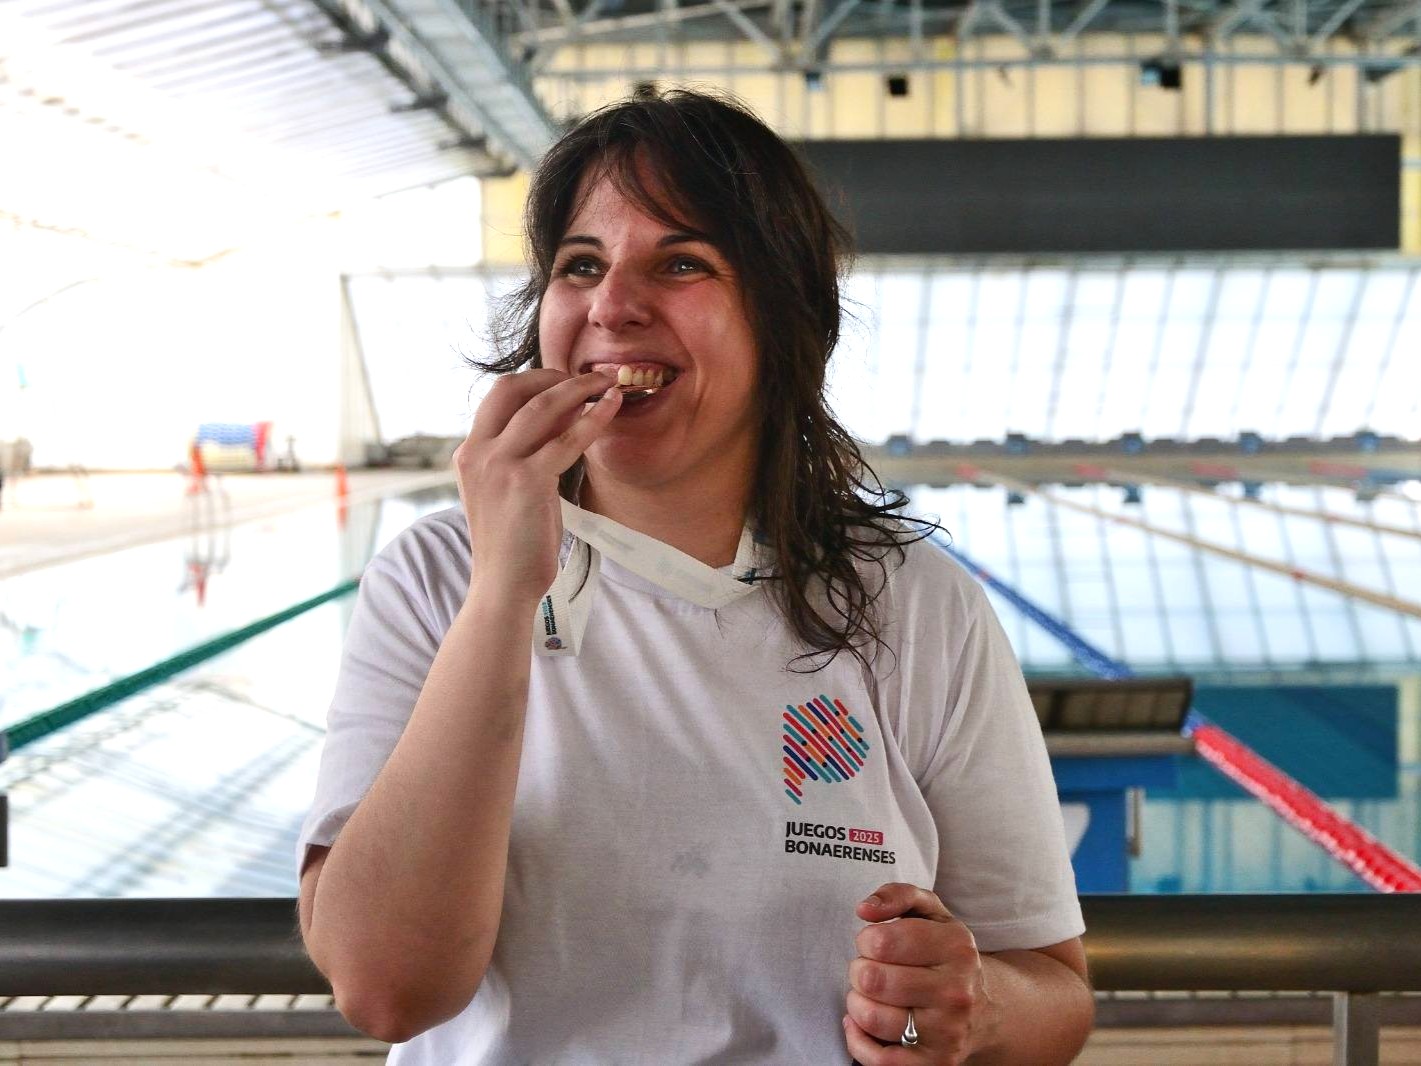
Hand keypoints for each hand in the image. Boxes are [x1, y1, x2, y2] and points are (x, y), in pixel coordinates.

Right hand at [452, 368, 620, 604]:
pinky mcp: (526, 481)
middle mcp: (477, 453)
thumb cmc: (513, 542)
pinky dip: (594, 419)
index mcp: (469, 453)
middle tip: (588, 376)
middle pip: (513, 389)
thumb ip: (525, 452)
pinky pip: (567, 440)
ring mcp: (499, 465)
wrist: (503, 584)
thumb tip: (562, 416)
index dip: (534, 381)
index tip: (564, 381)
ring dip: (579, 389)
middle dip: (553, 375)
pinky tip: (611, 407)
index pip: (498, 397)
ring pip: (543, 408)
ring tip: (607, 382)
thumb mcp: (508, 489)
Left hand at [844, 883, 996, 1065]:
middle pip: (871, 979)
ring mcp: (947, 1032)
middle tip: (871, 970)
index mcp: (956, 947)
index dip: (866, 940)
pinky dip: (858, 1039)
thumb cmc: (943, 954)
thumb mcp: (930, 913)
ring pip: (871, 1017)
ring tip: (871, 995)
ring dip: (857, 1003)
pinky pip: (878, 1059)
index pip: (881, 940)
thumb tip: (865, 909)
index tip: (875, 943)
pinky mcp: (935, 1064)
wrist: (985, 1009)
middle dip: (859, 971)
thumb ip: (897, 895)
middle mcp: (956, 991)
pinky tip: (862, 1023)